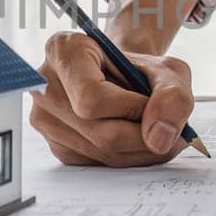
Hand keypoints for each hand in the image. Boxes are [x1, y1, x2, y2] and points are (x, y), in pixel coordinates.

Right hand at [29, 31, 194, 166]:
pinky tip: (132, 136)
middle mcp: (44, 85)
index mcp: (63, 51)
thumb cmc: (139, 69)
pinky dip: (127, 157)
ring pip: (103, 153)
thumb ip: (172, 96)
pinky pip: (99, 164)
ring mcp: (45, 119)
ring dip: (140, 149)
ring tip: (150, 127)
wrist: (120, 77)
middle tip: (165, 125)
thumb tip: (158, 138)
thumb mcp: (167, 70)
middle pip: (100, 133)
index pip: (92, 98)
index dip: (131, 109)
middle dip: (144, 135)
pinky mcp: (56, 146)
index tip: (149, 102)